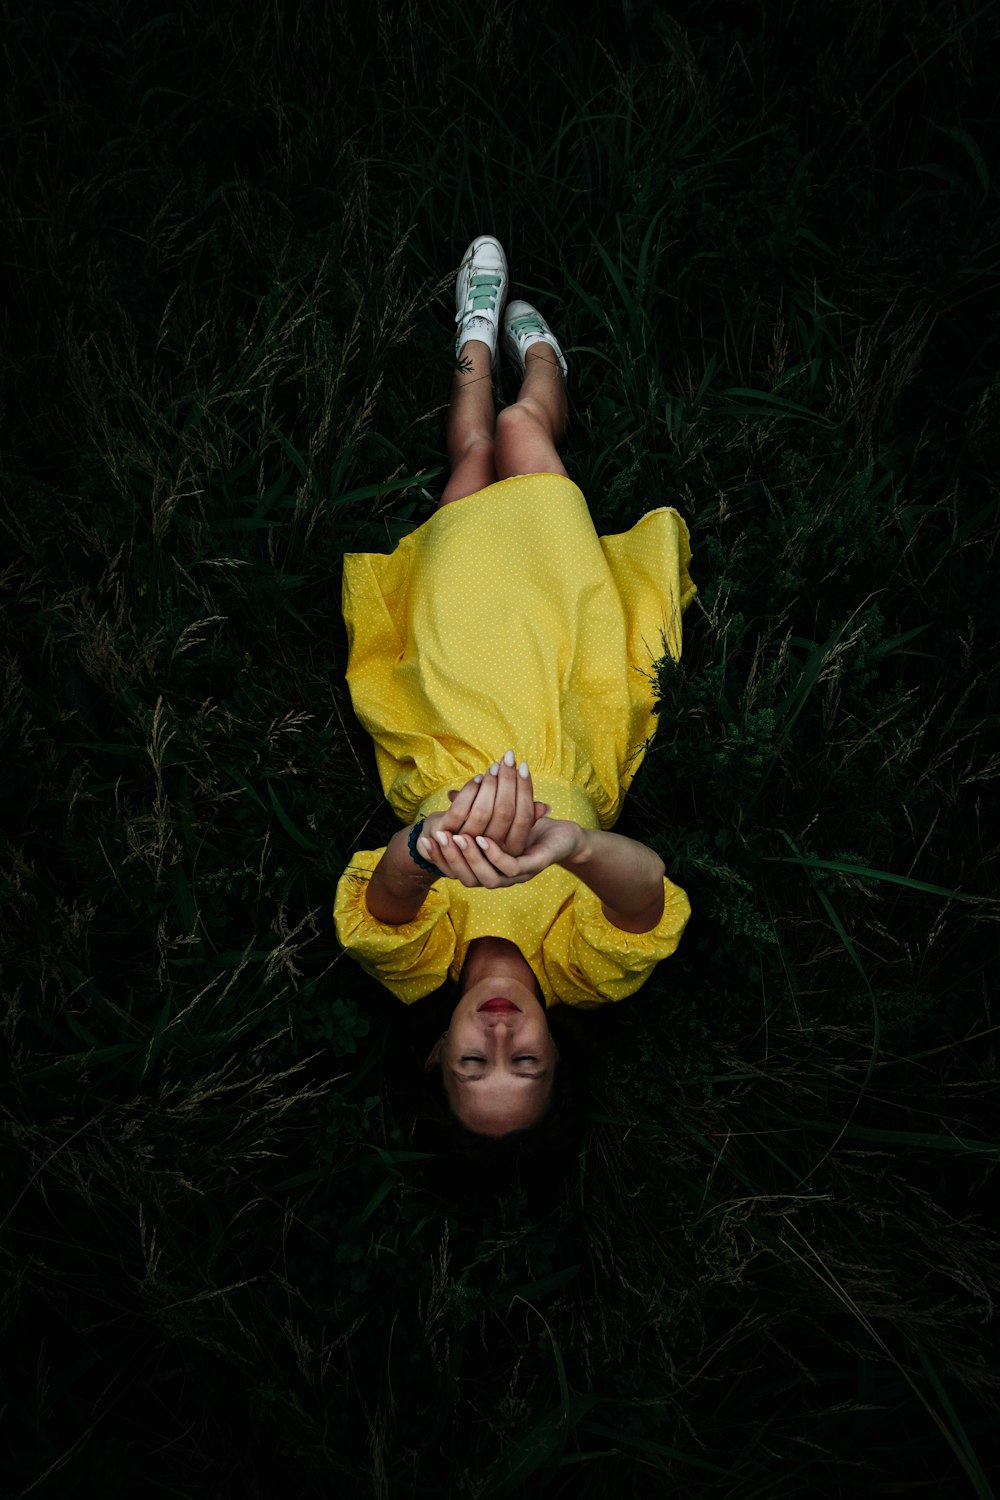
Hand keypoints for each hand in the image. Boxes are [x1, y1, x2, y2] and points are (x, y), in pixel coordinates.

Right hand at [417, 812, 584, 889]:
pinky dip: (494, 855)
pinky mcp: (532, 868)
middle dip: (450, 857)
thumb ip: (475, 809)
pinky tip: (483, 839)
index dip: (438, 856)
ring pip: (486, 876)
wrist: (566, 837)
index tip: (423, 840)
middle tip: (438, 837)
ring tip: (458, 837)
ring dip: (470, 857)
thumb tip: (449, 794)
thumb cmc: (529, 827)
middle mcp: (500, 877)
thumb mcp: (496, 816)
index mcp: (488, 867)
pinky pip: (509, 867)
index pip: (456, 868)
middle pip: (466, 876)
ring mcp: (516, 876)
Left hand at [424, 755, 546, 856]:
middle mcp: (490, 852)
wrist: (440, 849)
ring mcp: (469, 848)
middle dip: (508, 781)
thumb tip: (545, 807)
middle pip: (504, 813)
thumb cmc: (478, 834)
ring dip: (489, 785)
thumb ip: (525, 819)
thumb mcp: (507, 829)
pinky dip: (468, 792)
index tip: (524, 766)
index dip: (525, 791)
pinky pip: (460, 812)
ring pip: (482, 812)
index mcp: (510, 850)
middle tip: (509, 757)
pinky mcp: (449, 841)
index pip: (524, 818)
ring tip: (493, 766)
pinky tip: (476, 779)